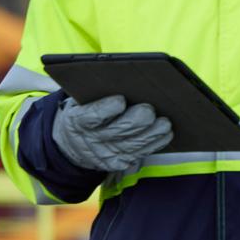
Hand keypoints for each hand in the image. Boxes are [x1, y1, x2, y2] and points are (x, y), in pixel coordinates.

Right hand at [52, 94, 172, 173]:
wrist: (74, 142)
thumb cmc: (85, 110)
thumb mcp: (81, 100)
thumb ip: (97, 91)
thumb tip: (125, 77)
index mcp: (78, 120)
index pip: (91, 116)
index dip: (106, 109)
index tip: (120, 100)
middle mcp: (92, 139)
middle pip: (118, 131)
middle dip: (136, 120)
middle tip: (150, 110)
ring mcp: (105, 154)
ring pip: (133, 144)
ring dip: (152, 133)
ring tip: (165, 122)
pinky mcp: (118, 163)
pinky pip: (139, 154)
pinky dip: (155, 144)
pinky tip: (165, 134)